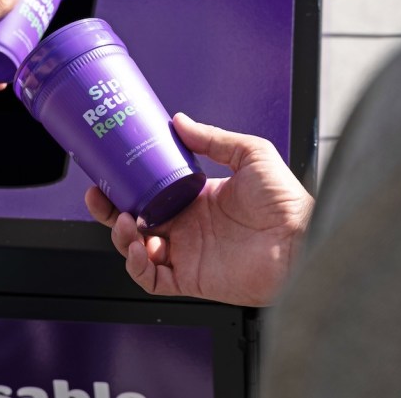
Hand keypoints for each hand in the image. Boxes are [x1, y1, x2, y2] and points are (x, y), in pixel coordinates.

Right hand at [85, 112, 313, 305]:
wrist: (302, 238)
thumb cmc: (286, 201)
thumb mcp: (250, 153)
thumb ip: (213, 138)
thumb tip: (180, 120)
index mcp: (194, 198)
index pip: (147, 193)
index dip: (124, 186)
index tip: (108, 173)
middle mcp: (186, 227)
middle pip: (132, 221)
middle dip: (109, 211)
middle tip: (99, 198)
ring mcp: (186, 254)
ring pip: (135, 250)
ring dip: (122, 237)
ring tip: (128, 223)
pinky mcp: (190, 279)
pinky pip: (152, 280)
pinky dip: (138, 267)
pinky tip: (142, 249)